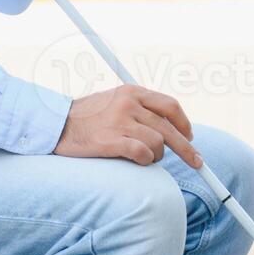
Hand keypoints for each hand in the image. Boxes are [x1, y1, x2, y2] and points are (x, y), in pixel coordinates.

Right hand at [52, 84, 202, 167]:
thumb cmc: (87, 118)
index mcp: (132, 92)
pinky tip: (137, 160)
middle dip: (187, 148)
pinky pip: (143, 154)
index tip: (190, 137)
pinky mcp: (111, 140)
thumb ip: (139, 108)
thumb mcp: (115, 101)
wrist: (56, 125)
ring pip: (158, 143)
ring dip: (156, 156)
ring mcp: (120, 121)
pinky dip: (145, 160)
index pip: (170, 106)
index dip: (184, 124)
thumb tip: (168, 128)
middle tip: (197, 163)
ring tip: (144, 158)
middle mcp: (128, 104)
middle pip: (169, 128)